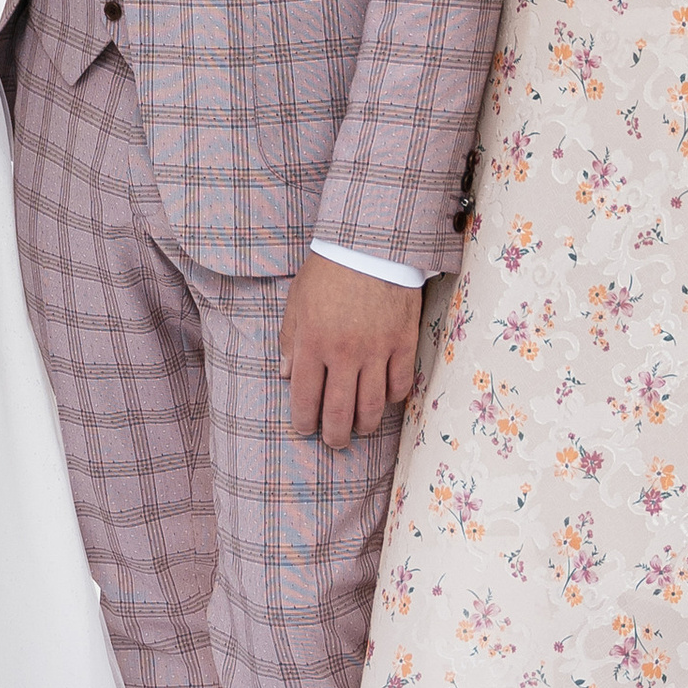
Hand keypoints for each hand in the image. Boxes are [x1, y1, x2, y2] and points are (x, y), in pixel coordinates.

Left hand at [282, 250, 422, 449]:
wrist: (369, 244)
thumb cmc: (327, 272)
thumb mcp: (296, 302)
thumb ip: (289, 341)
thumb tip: (284, 376)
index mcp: (312, 342)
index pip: (305, 398)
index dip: (304, 422)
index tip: (304, 430)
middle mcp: (343, 353)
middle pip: (339, 412)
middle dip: (334, 436)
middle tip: (334, 443)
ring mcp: (376, 350)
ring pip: (372, 406)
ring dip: (365, 425)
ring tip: (360, 429)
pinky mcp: (403, 343)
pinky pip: (399, 385)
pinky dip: (391, 398)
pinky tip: (384, 399)